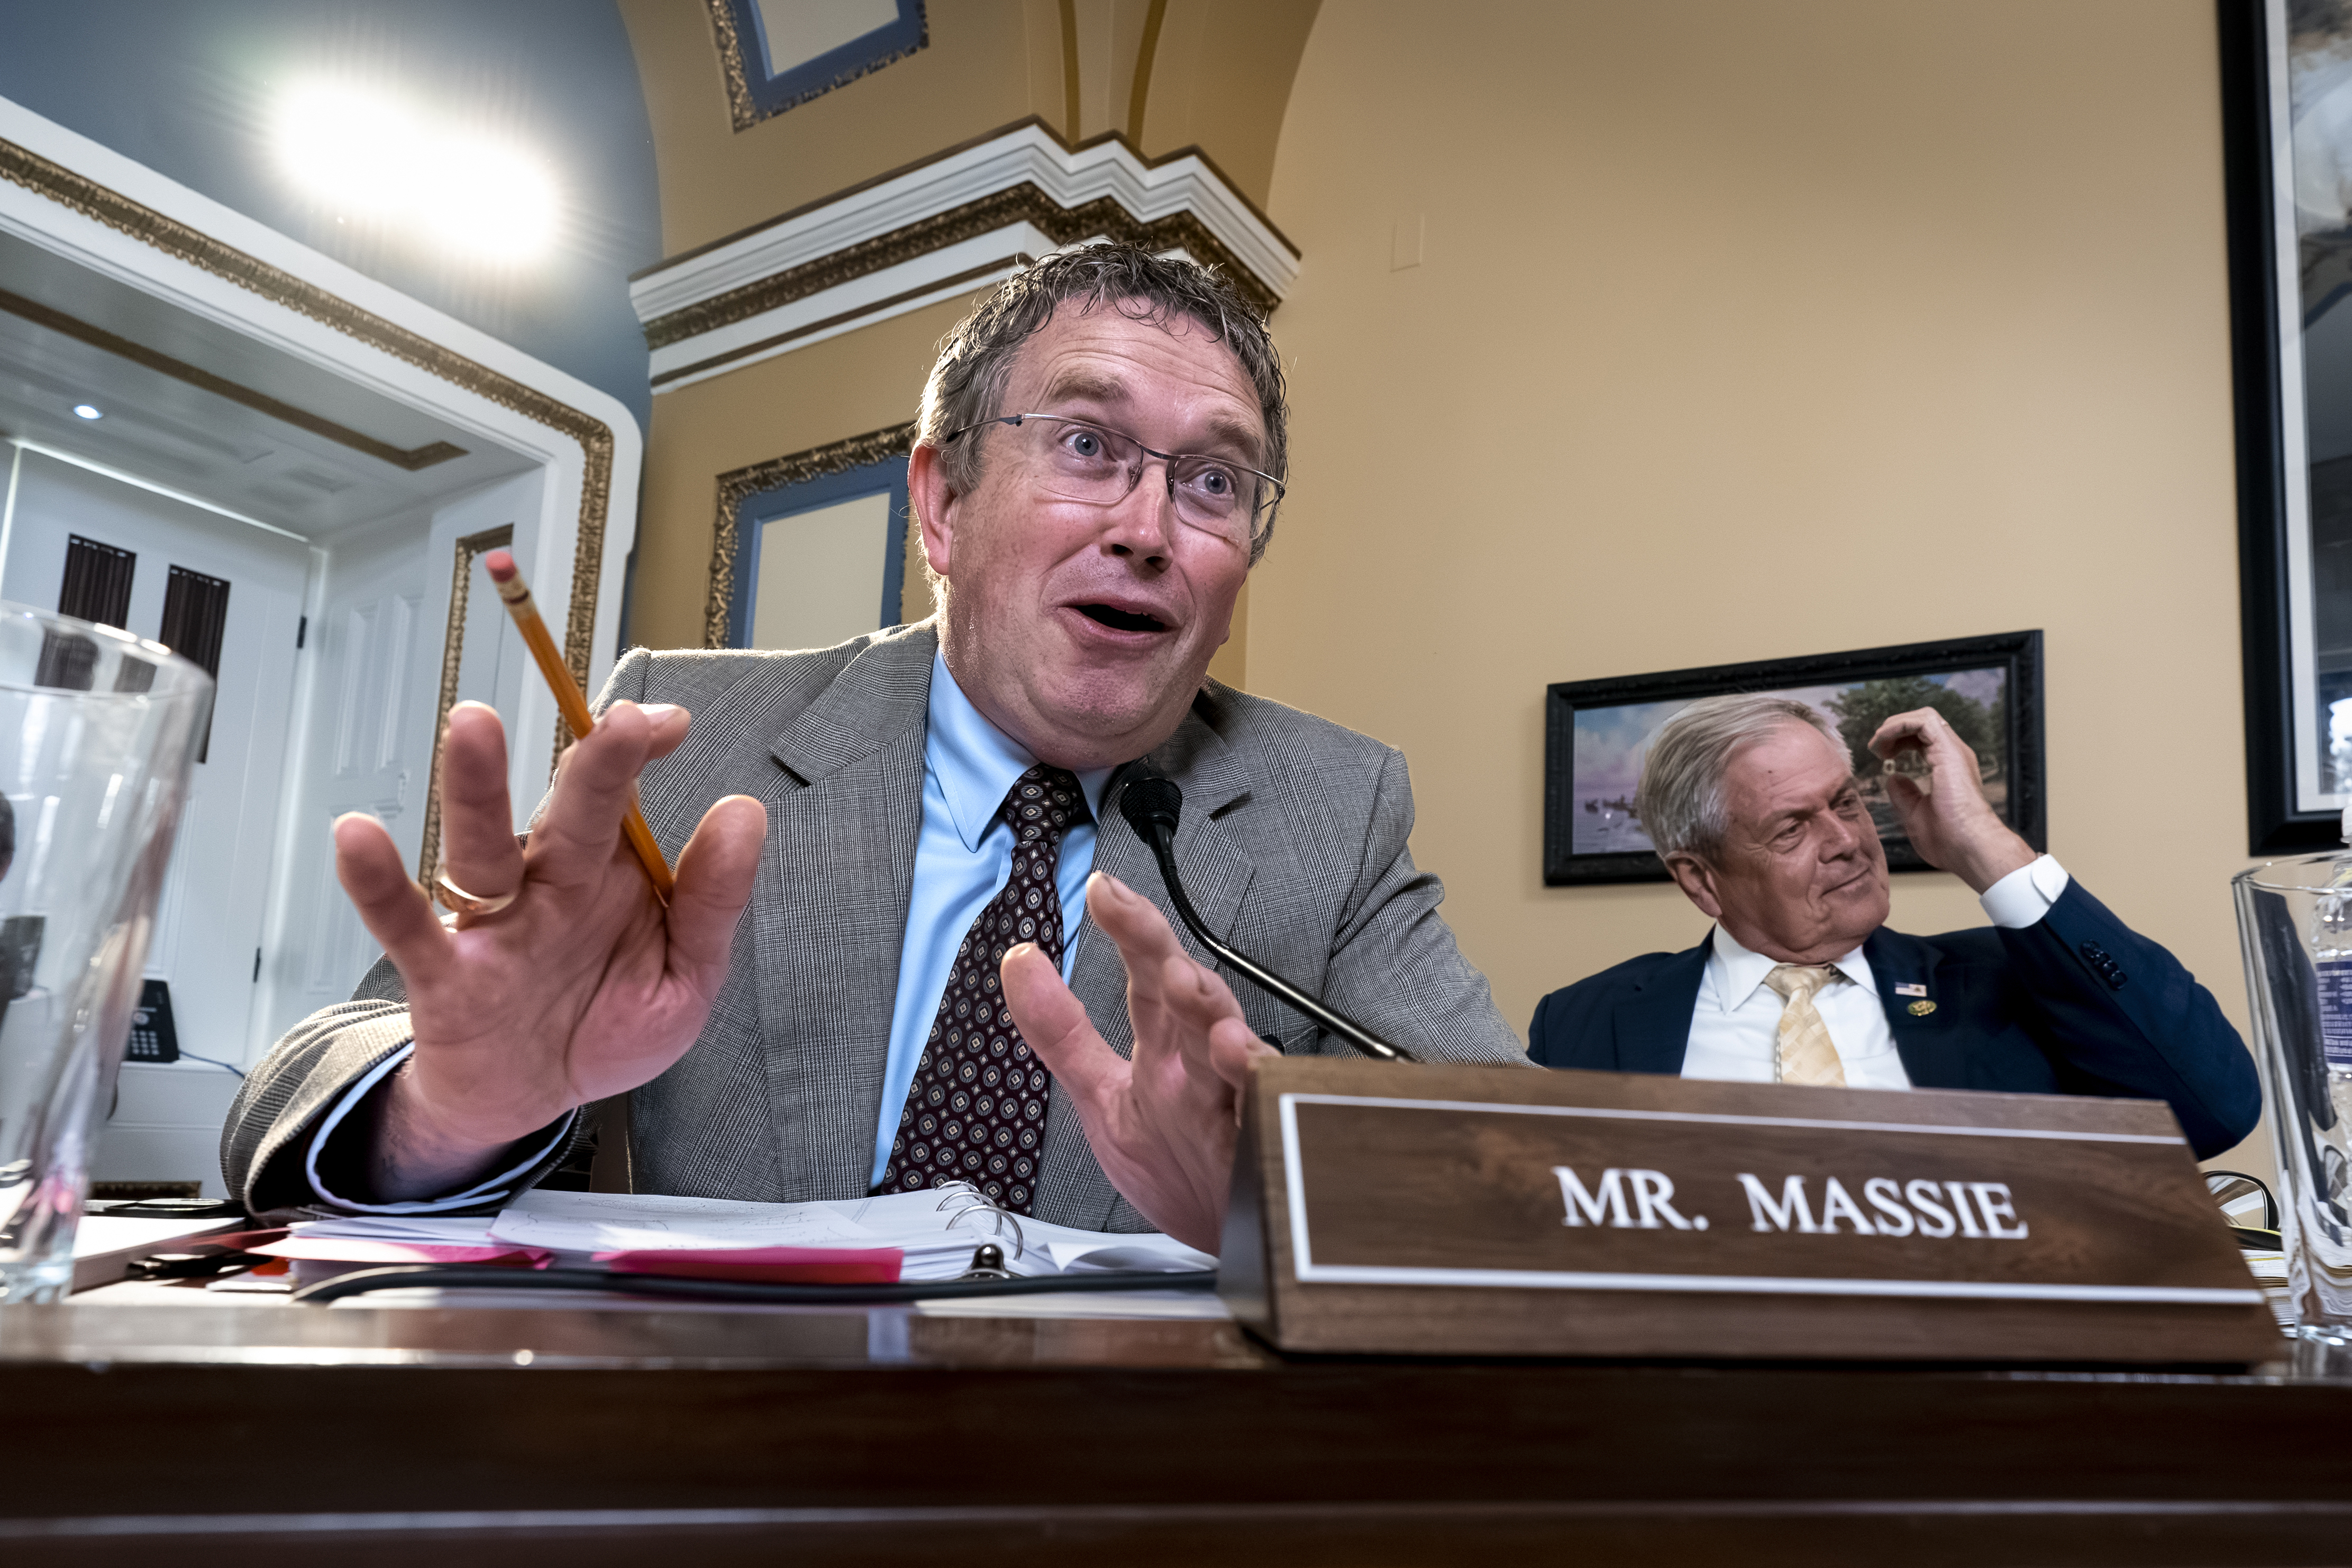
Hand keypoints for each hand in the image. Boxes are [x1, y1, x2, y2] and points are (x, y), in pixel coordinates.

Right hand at [335, 700, 766, 1198]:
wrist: (530, 1102)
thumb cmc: (604, 1024)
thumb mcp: (685, 974)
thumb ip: (712, 901)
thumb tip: (744, 813)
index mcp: (608, 874)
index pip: (623, 796)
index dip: (641, 753)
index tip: (669, 723)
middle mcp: (548, 882)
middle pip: (567, 815)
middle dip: (592, 769)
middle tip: (618, 724)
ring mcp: (492, 922)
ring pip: (482, 849)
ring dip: (475, 790)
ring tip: (472, 725)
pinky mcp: (442, 973)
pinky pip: (404, 923)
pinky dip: (377, 883)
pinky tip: (357, 836)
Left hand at [1000, 872, 1277, 1252]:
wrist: (1225, 1242)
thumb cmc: (1177, 1166)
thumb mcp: (1103, 1094)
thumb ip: (1060, 1030)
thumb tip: (1018, 961)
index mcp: (1167, 1050)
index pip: (1148, 978)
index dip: (1129, 930)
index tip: (1103, 889)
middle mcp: (1202, 1069)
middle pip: (1192, 1002)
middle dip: (1171, 965)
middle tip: (1142, 930)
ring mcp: (1234, 1109)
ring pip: (1233, 1050)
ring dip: (1213, 1017)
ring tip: (1190, 989)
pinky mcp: (1257, 1153)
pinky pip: (1264, 1115)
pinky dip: (1258, 1089)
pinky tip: (1244, 1064)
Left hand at [1867, 707, 2033, 892]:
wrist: (1971, 847)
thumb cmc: (1950, 840)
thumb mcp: (1916, 814)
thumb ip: (1904, 794)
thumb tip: (1894, 779)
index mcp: (1947, 767)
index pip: (1923, 738)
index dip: (1898, 740)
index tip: (1881, 756)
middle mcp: (1953, 755)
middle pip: (1922, 723)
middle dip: (1894, 729)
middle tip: (1876, 748)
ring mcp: (1953, 751)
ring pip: (1924, 716)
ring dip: (1894, 725)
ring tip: (1878, 744)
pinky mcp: (1949, 751)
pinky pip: (1923, 721)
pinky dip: (1899, 725)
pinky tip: (1884, 741)